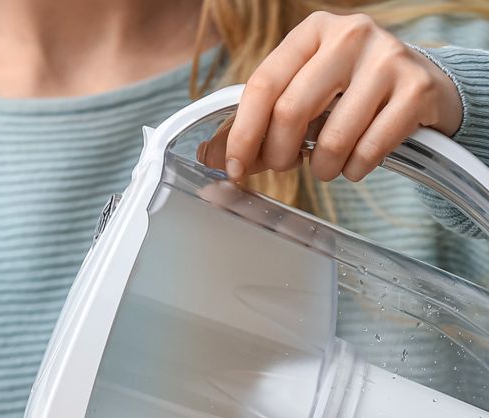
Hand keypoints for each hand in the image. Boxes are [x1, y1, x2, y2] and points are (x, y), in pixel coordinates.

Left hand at [199, 11, 462, 182]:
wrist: (422, 89)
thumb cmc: (350, 96)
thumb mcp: (302, 97)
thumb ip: (255, 126)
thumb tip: (209, 158)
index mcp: (312, 32)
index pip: (263, 84)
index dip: (243, 134)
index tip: (234, 168)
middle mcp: (349, 35)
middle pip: (291, 111)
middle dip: (280, 155)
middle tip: (286, 166)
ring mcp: (387, 59)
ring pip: (332, 138)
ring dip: (322, 169)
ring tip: (328, 164)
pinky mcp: (415, 90)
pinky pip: (369, 151)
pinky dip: (355, 171)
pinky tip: (357, 162)